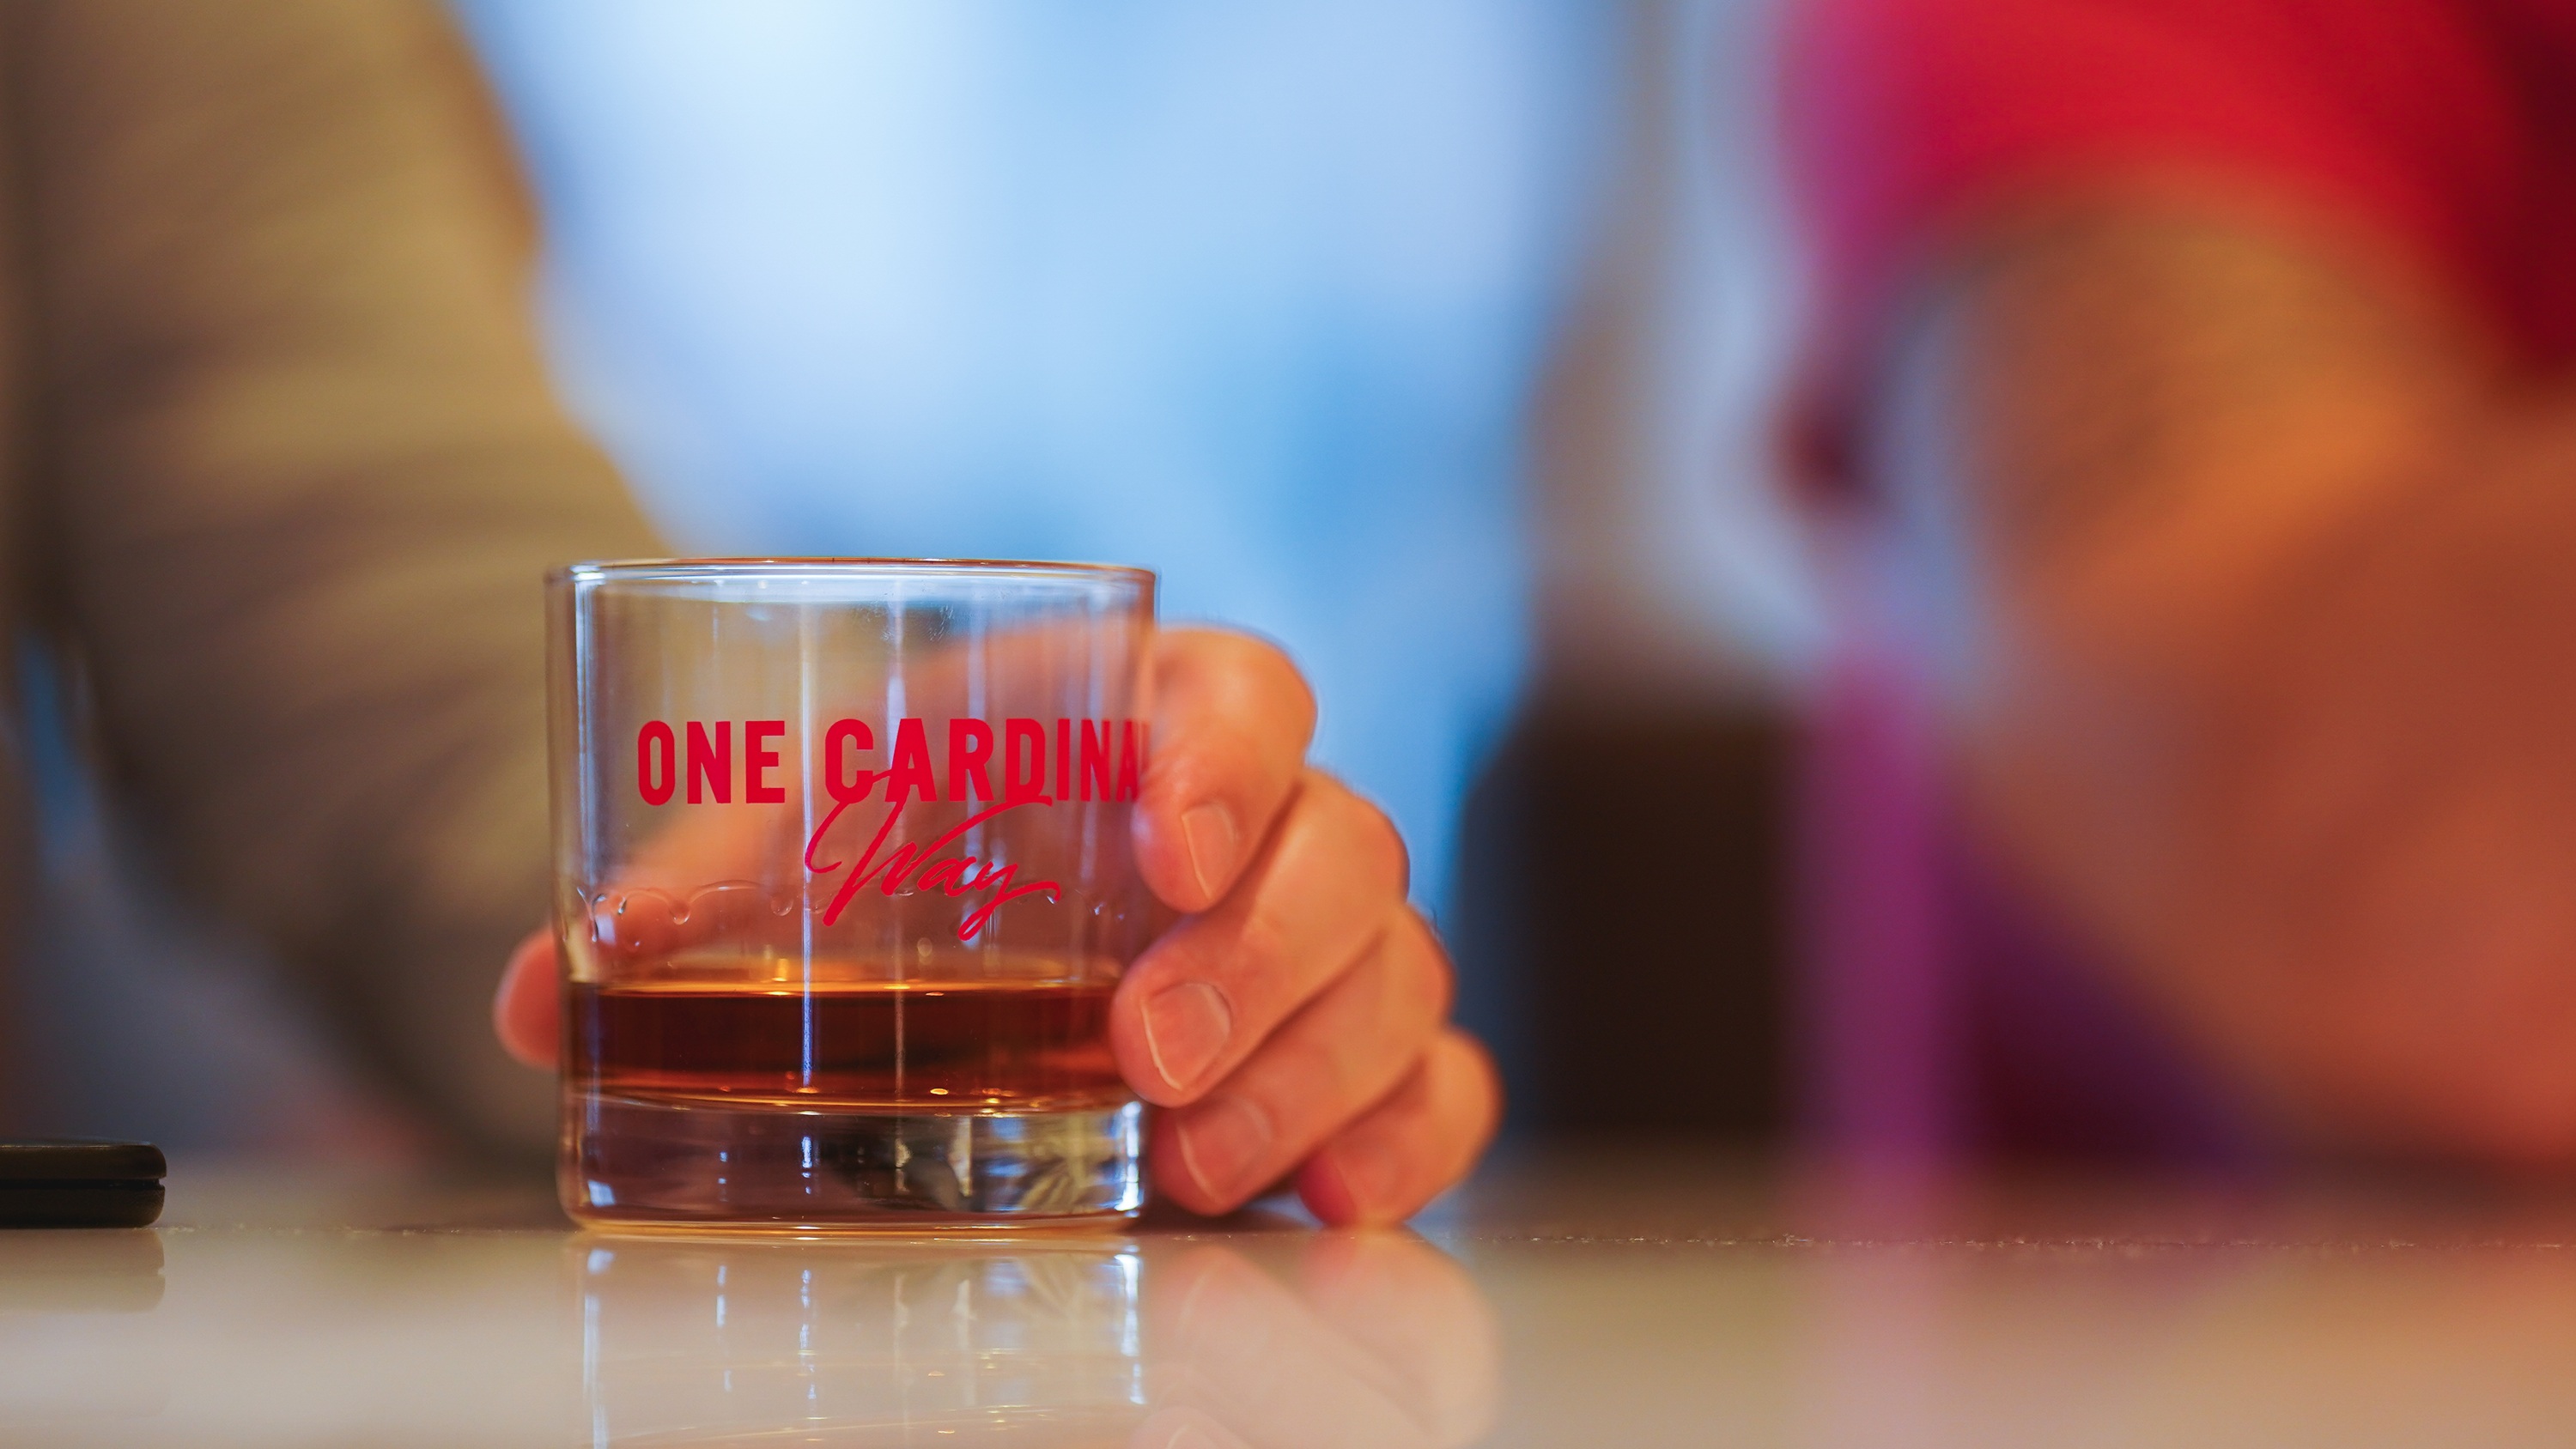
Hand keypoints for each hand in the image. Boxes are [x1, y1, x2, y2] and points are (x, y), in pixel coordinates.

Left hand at [494, 626, 1499, 1224]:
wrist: (974, 926)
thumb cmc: (911, 852)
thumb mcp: (807, 855)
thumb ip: (701, 896)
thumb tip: (549, 994)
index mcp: (1140, 724)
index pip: (1246, 690)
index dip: (1230, 753)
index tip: (1168, 842)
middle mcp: (1260, 829)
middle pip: (1348, 845)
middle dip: (1262, 955)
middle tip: (1143, 1053)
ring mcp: (1325, 947)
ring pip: (1401, 972)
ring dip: (1313, 1070)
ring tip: (1187, 1165)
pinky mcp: (1360, 1061)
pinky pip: (1443, 1086)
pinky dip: (1406, 1142)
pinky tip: (1330, 1202)